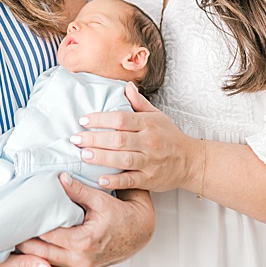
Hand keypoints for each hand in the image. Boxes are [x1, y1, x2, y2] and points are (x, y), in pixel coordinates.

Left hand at [13, 174, 153, 266]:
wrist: (142, 232)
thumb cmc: (126, 215)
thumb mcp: (102, 200)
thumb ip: (78, 191)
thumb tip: (58, 178)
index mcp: (83, 242)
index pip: (45, 233)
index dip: (29, 223)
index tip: (15, 214)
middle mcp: (79, 259)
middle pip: (38, 252)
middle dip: (21, 240)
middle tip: (4, 228)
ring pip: (42, 265)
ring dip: (27, 254)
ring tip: (12, 240)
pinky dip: (38, 262)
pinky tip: (28, 252)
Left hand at [75, 84, 202, 191]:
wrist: (190, 160)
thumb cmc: (170, 137)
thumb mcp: (158, 116)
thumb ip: (139, 103)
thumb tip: (126, 87)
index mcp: (149, 124)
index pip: (121, 119)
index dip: (101, 119)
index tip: (84, 120)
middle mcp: (149, 141)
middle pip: (118, 139)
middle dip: (95, 138)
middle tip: (75, 139)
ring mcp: (150, 161)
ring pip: (123, 158)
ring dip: (101, 157)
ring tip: (83, 155)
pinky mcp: (149, 178)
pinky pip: (130, 179)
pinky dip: (115, 179)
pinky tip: (100, 178)